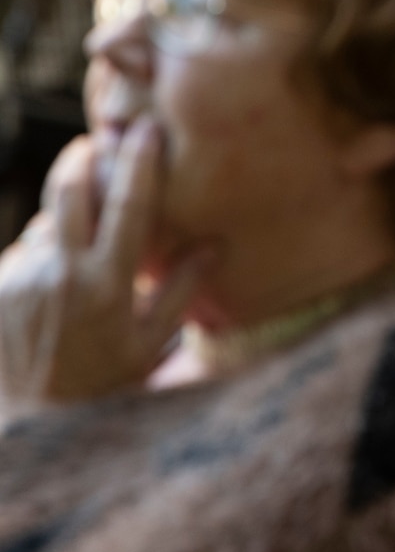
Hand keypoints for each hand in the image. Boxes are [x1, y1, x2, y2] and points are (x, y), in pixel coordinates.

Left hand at [0, 122, 208, 420]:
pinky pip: (25, 251)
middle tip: (100, 141)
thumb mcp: (150, 346)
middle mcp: (61, 274)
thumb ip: (179, 291)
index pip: (127, 206)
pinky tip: (57, 279)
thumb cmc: (101, 386)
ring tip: (85, 223)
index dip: (139, 162)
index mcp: (107, 285)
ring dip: (66, 210)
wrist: (30, 422)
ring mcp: (23, 278)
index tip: (147, 129)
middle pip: (70, 190)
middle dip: (85, 157)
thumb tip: (213, 244)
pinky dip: (45, 252)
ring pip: (47, 220)